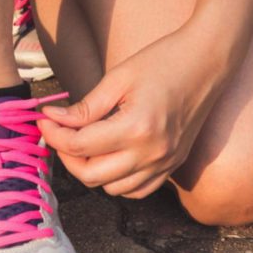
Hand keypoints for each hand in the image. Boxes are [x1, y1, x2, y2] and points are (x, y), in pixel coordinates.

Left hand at [38, 26, 230, 198]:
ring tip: (85, 143)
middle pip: (91, 175)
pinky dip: (118, 181)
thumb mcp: (118, 78)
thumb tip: (53, 120)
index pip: (80, 146)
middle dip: (67, 156)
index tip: (45, 119)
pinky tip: (110, 157)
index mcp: (136, 128)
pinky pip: (137, 190)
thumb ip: (85, 107)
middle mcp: (152, 153)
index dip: (54, 134)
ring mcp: (165, 163)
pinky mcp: (173, 165)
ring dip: (91, 170)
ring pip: (112, 189)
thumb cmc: (163, 61)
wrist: (208, 61)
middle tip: (60, 132)